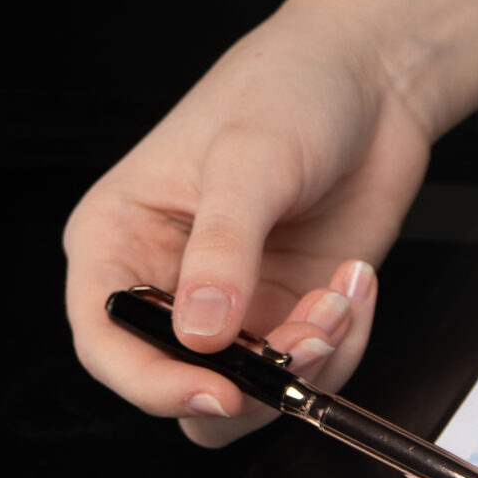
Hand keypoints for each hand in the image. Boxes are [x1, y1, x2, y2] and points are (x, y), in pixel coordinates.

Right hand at [64, 14, 414, 444]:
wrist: (371, 84)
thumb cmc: (287, 92)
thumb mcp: (248, 162)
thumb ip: (223, 251)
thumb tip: (200, 333)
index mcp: (118, 240)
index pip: (106, 342)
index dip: (152, 384)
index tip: (219, 394)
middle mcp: (169, 283)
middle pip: (180, 384)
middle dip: (253, 379)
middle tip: (309, 336)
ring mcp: (235, 304)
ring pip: (253, 390)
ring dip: (309, 361)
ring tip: (340, 295)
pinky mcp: (293, 309)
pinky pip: (311, 367)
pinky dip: (344, 341)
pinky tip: (355, 281)